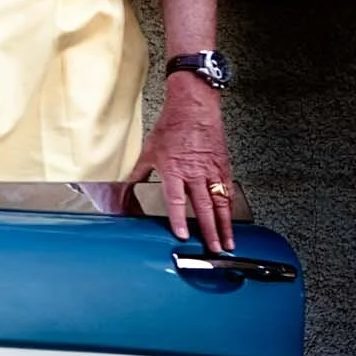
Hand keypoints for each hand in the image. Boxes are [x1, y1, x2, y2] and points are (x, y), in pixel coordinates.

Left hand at [128, 73, 232, 251]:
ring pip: (220, 202)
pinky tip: (232, 219)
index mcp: (174, 170)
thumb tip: (124, 190)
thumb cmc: (172, 126)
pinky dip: (231, 207)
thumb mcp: (149, 151)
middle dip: (209, 230)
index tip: (182, 235)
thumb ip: (138, 175)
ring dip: (224, 224)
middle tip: (213, 249)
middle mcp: (195, 172)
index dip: (179, 219)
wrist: (194, 106)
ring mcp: (211, 170)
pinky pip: (228, 190)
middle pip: (203, 207)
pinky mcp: (223, 166)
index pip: (176, 200)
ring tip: (227, 241)